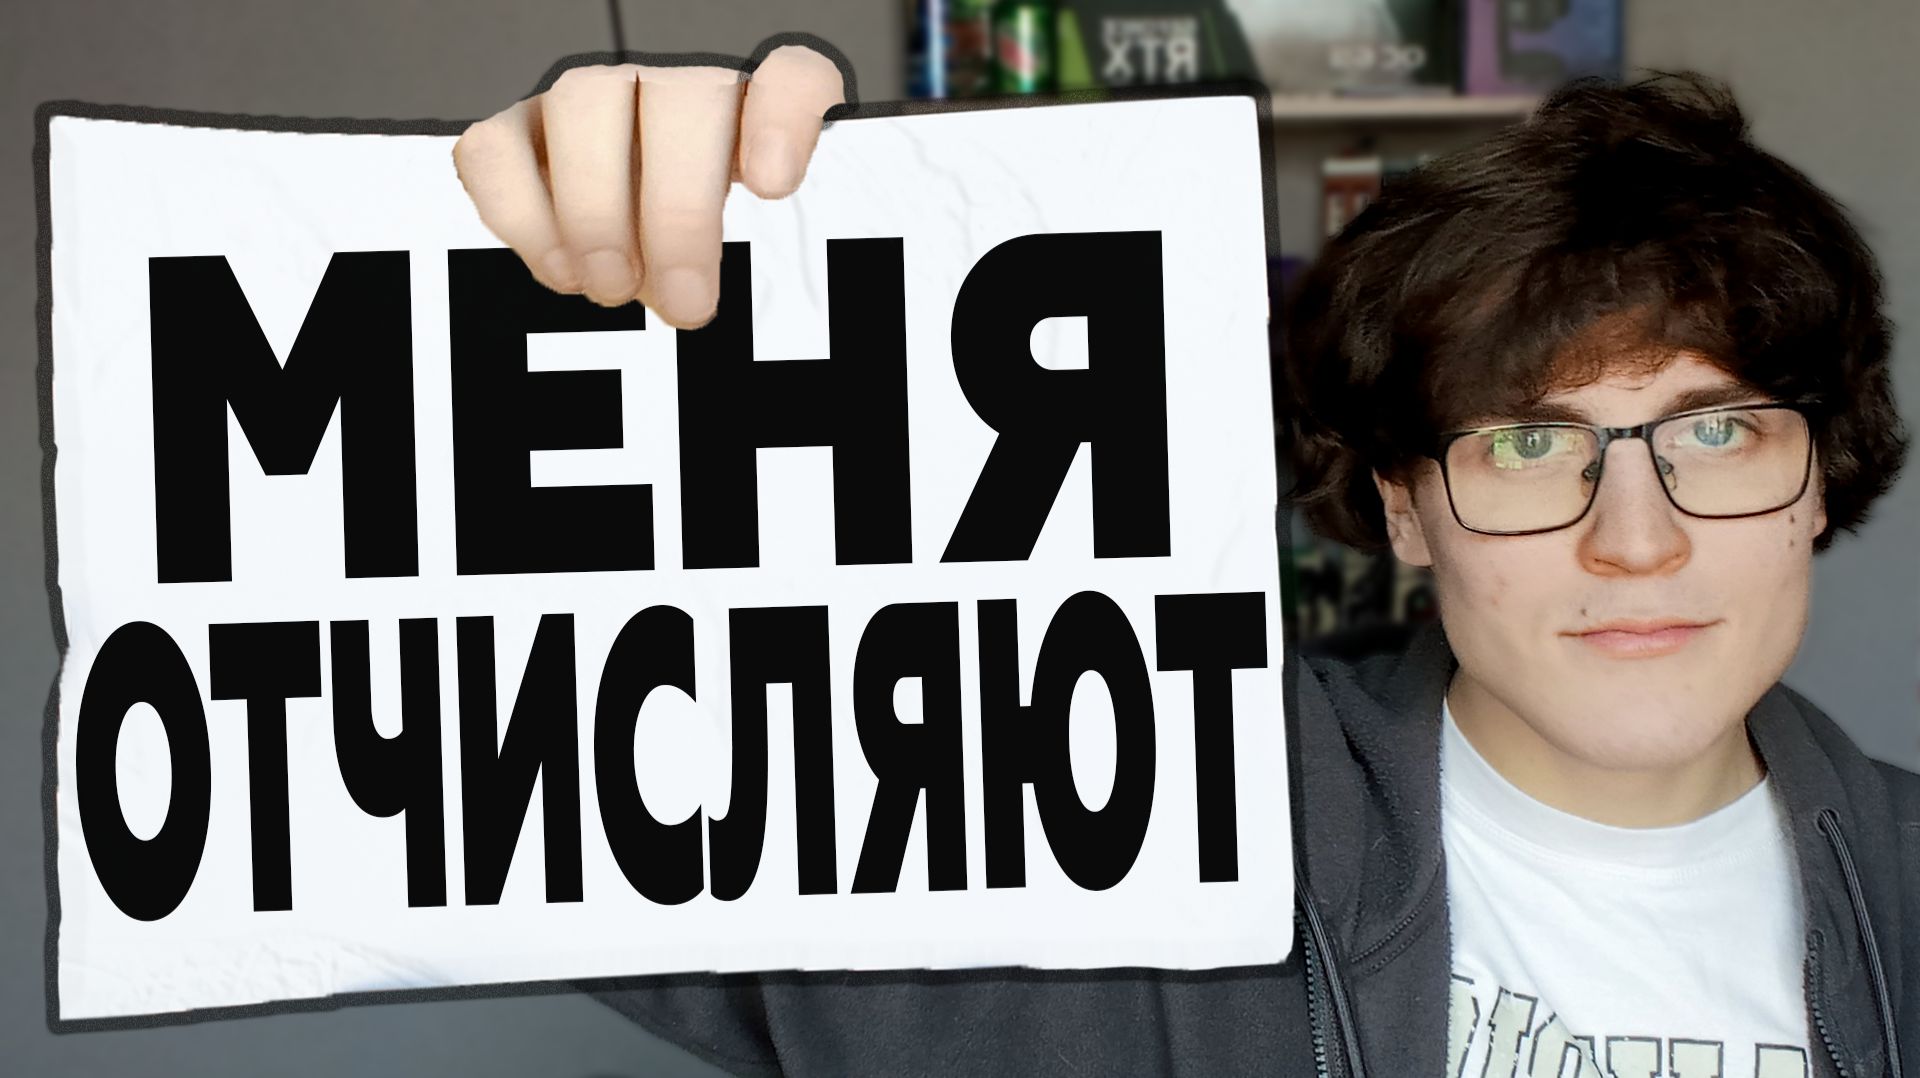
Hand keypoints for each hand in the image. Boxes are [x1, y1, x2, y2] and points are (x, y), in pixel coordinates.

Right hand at [453, 43, 845, 326]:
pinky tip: (562, 270)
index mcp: (750, 112)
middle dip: (679, 215)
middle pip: (682, 102)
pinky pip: (495, 148)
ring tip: (613, 288)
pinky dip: (522, 215)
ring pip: (582, 106)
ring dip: (596, 211)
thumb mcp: (751, 255)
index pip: (789, 76)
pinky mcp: (515, 132)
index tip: (772, 182)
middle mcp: (671, 86)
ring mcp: (588, 98)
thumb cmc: (695, 244)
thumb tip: (710, 302)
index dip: (783, 116)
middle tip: (686, 304)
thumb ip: (765, 261)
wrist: (626, 241)